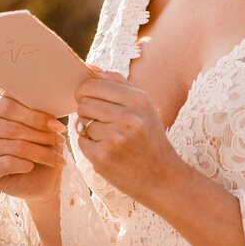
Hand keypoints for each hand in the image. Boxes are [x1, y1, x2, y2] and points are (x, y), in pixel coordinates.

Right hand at [0, 94, 66, 205]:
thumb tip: (50, 116)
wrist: (37, 177)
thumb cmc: (38, 143)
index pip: (9, 107)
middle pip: (12, 128)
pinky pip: (6, 163)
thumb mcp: (40, 124)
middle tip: (60, 141)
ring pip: (13, 146)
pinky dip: (24, 164)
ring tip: (56, 157)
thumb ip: (38, 113)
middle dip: (41, 135)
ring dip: (39, 152)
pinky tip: (32, 166)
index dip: (36, 117)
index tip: (58, 126)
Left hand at [73, 66, 186, 204]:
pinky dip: (89, 145)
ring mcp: (114, 138)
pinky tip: (107, 150)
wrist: (163, 178)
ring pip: (81, 122)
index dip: (85, 91)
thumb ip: (117, 83)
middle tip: (101, 121)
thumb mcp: (143, 106)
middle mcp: (127, 117)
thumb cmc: (150, 138)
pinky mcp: (102, 158)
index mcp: (138, 99)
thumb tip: (89, 67)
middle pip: (84, 102)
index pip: (93, 84)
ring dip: (89, 129)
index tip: (88, 98)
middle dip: (87, 111)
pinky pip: (81, 141)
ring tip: (109, 138)